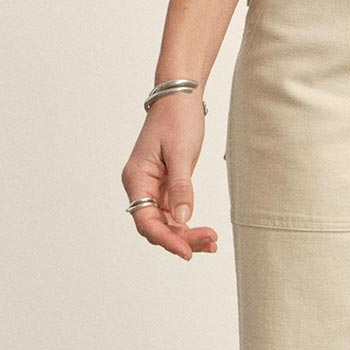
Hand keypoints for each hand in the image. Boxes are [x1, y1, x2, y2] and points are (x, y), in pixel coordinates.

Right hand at [122, 96, 219, 259]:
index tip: (186, 251)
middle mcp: (140, 186)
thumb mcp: (181, 152)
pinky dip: (188, 224)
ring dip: (186, 235)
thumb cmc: (177, 119)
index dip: (165, 239)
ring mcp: (153, 188)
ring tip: (212, 242)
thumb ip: (181, 187)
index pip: (145, 220)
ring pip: (165, 223)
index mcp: (137, 178)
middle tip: (210, 243)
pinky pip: (173, 214)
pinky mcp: (166, 187)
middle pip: (155, 226)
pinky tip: (205, 233)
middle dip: (180, 239)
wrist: (179, 98)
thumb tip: (183, 218)